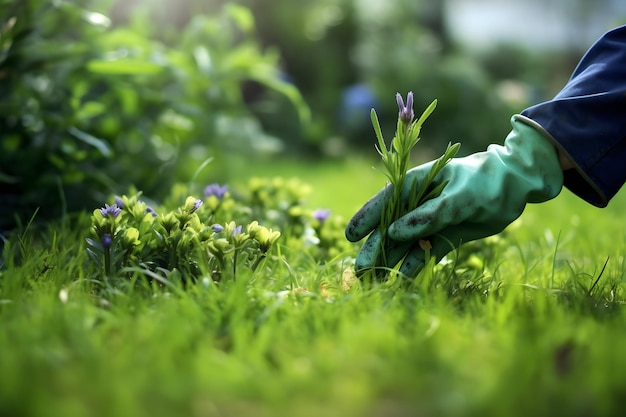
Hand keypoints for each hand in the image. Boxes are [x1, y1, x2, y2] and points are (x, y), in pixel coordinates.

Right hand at [345, 115, 563, 277]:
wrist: (514, 187)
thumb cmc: (485, 183)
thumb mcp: (459, 198)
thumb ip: (429, 215)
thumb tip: (394, 232)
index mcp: (414, 186)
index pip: (383, 203)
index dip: (365, 219)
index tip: (350, 236)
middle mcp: (415, 205)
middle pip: (389, 229)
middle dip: (374, 249)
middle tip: (361, 272)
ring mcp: (428, 223)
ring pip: (403, 245)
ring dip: (390, 262)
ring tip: (375, 282)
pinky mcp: (442, 238)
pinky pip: (423, 255)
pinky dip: (414, 267)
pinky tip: (402, 281)